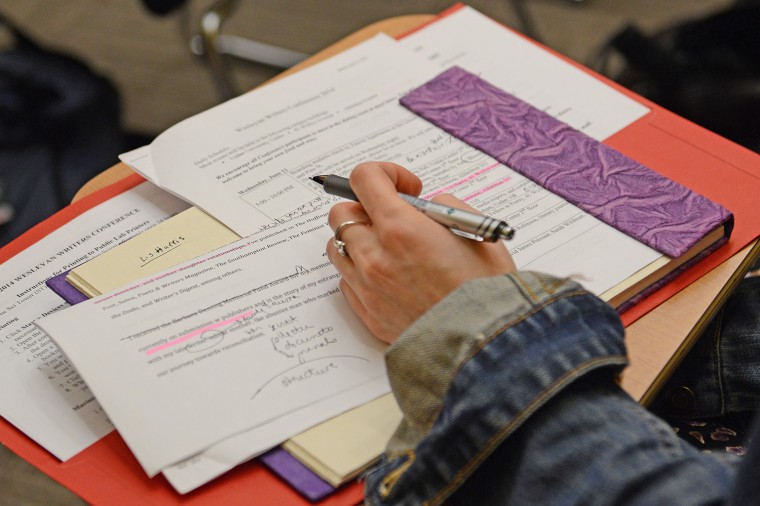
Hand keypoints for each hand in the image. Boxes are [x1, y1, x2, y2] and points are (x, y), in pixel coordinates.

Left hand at [326, 162, 515, 343]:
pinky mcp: (367, 313)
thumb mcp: (477, 233)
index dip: (385, 173)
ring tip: (389, 249)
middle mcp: (375, 255)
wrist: (483, 345)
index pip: (364, 178)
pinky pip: (346, 282)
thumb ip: (447, 208)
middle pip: (341, 212)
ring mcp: (367, 286)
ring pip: (336, 247)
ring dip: (358, 240)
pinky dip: (361, 273)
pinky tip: (390, 277)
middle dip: (366, 208)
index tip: (406, 188)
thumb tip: (430, 207)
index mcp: (401, 228)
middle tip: (393, 218)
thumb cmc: (486, 291)